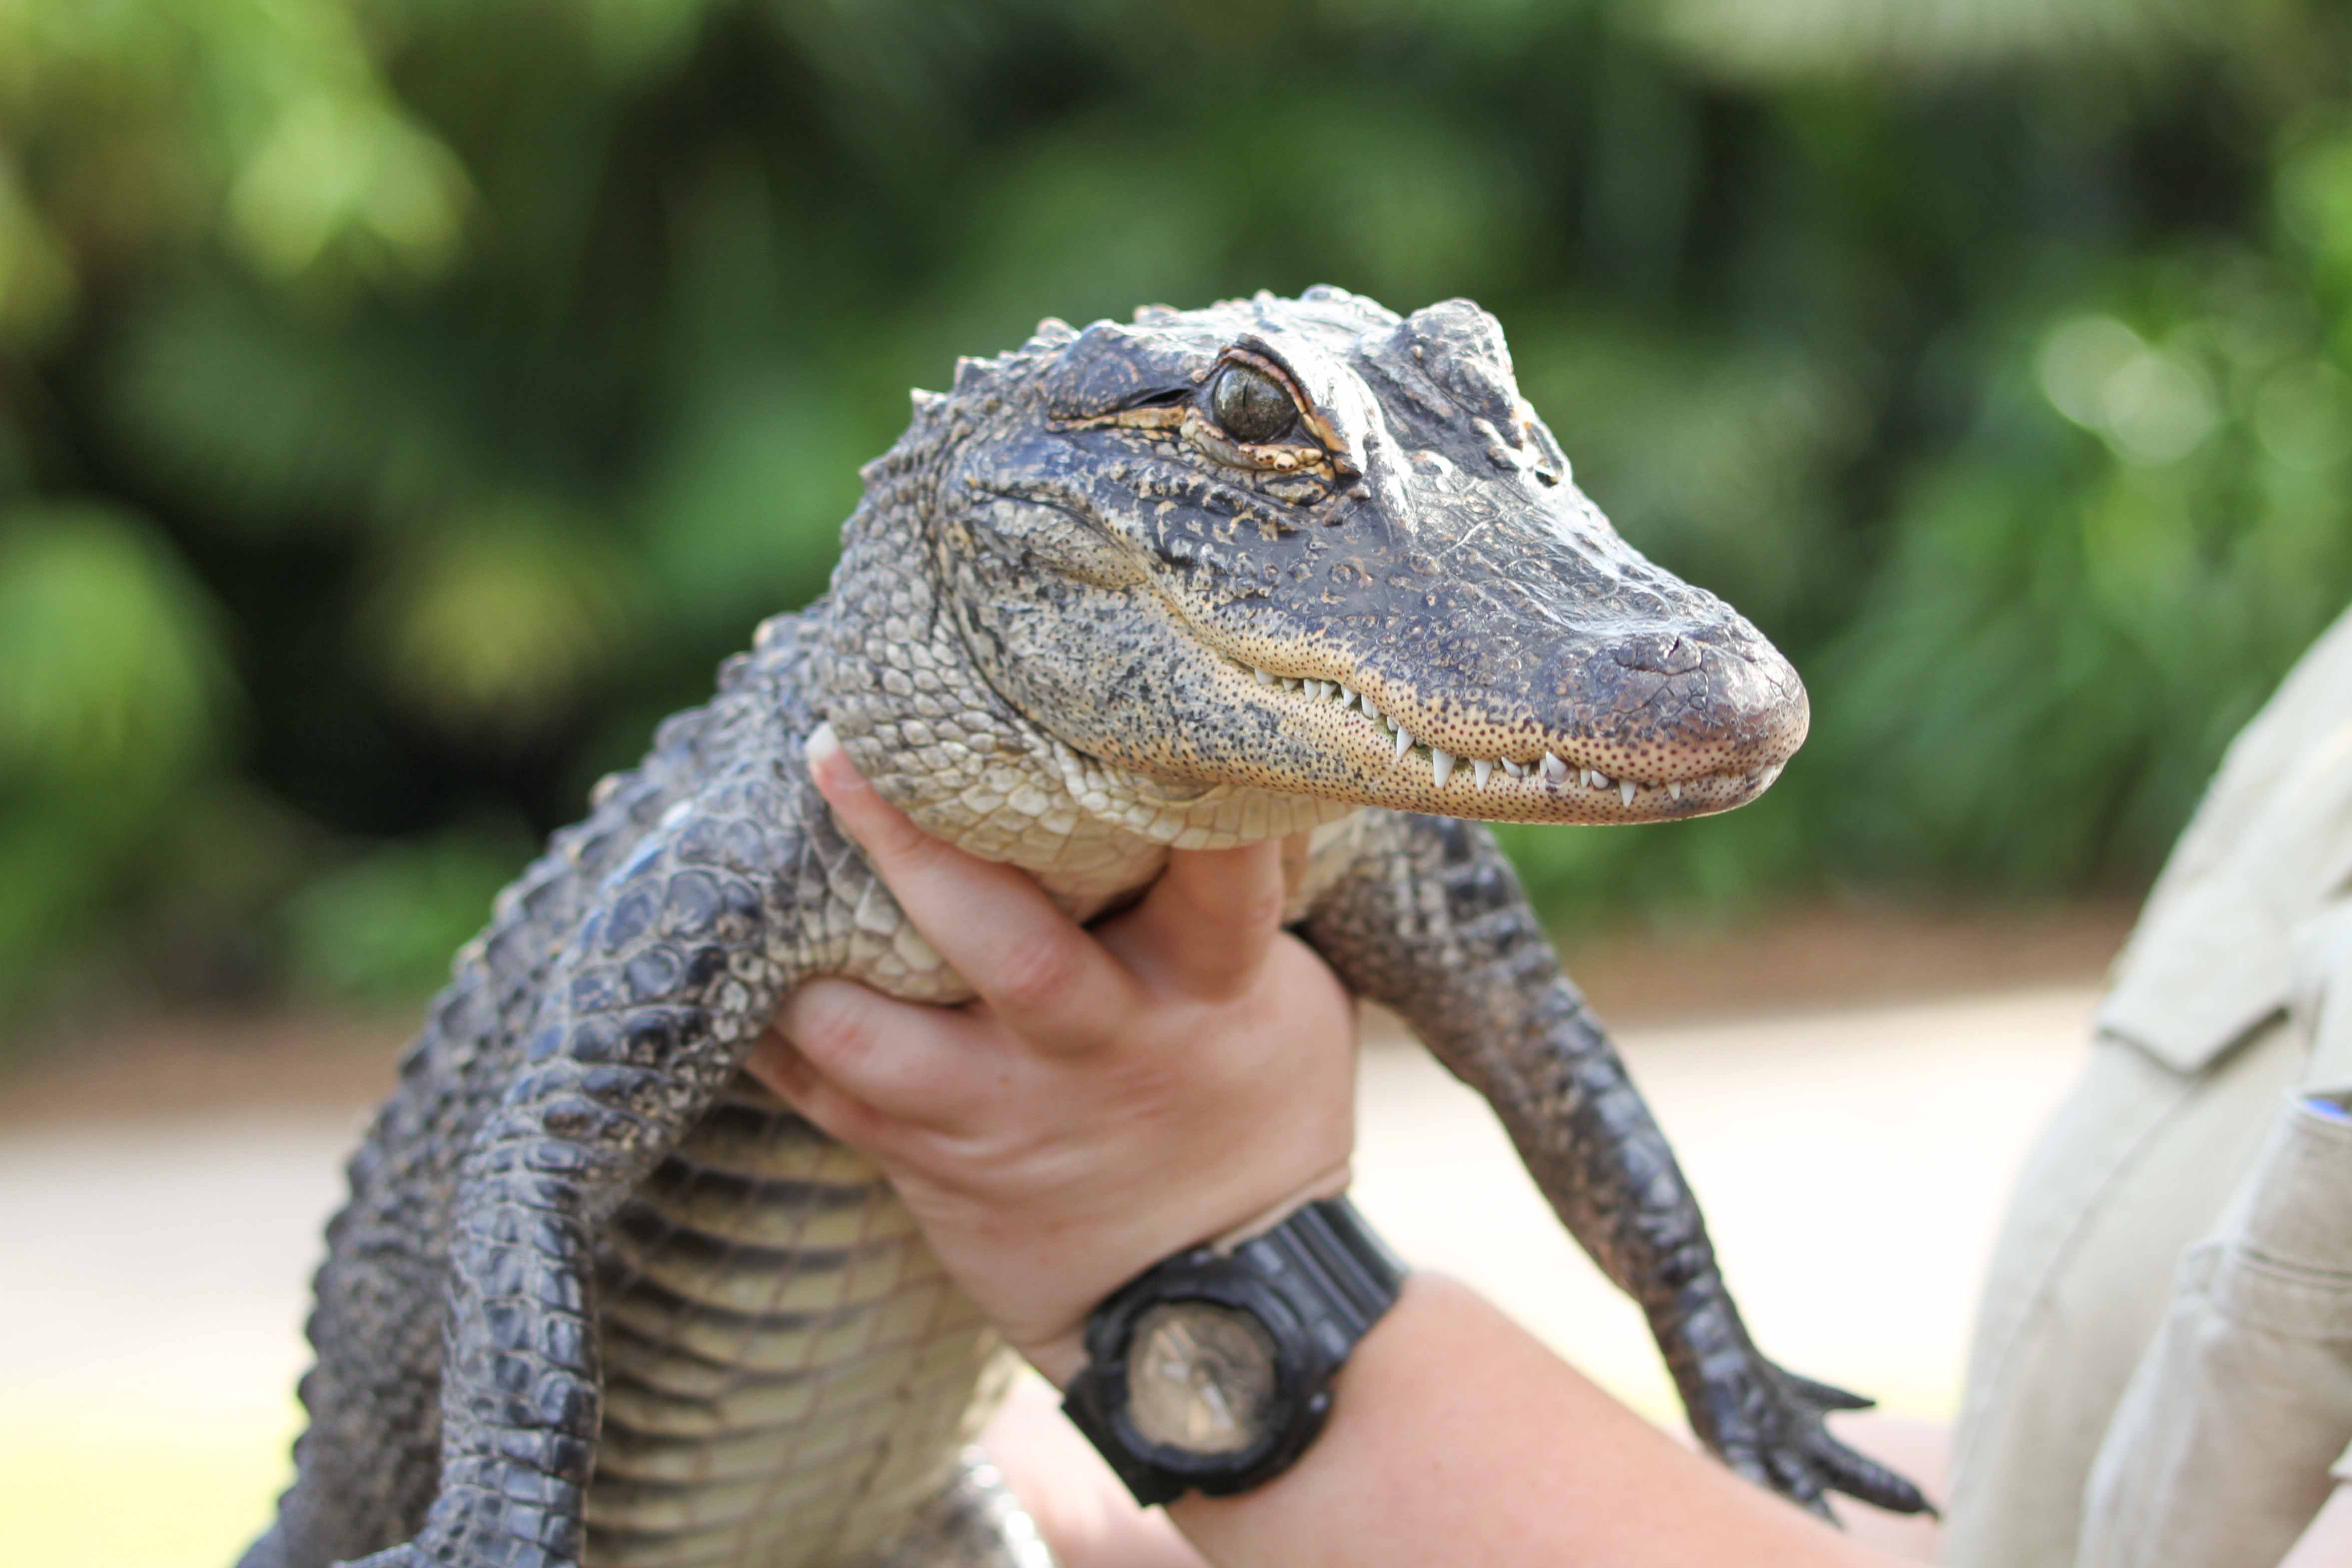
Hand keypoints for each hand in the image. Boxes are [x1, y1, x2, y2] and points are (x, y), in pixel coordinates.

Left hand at [746, 724, 1359, 1384]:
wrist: (1213, 1309)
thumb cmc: (1249, 1110)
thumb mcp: (1276, 999)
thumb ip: (1230, 899)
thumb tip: (1202, 760)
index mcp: (1211, 992)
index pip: (1221, 881)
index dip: (1186, 797)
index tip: (1118, 700)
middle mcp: (1105, 1048)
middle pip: (1010, 948)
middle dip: (915, 851)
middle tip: (835, 754)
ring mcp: (1012, 1115)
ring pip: (880, 1042)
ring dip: (799, 966)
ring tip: (733, 871)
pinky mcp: (938, 1167)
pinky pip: (831, 1100)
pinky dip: (772, 1040)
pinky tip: (719, 975)